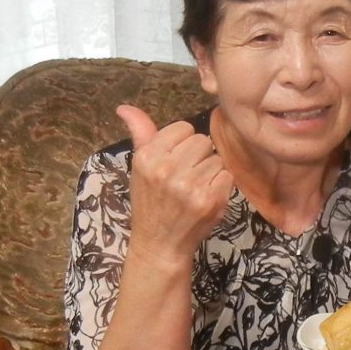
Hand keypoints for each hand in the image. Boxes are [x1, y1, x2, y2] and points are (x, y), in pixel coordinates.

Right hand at [120, 104, 233, 264]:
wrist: (160, 243)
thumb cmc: (150, 201)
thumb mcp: (140, 166)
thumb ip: (140, 134)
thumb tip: (124, 107)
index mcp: (148, 157)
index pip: (183, 128)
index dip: (182, 143)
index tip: (174, 160)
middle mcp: (166, 169)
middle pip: (202, 141)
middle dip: (198, 156)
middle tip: (185, 176)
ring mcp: (188, 185)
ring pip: (216, 158)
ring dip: (209, 171)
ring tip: (194, 188)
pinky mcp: (209, 199)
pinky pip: (226, 175)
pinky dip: (220, 185)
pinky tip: (205, 197)